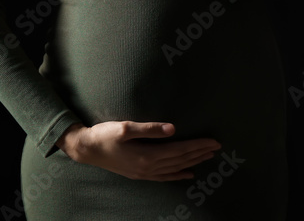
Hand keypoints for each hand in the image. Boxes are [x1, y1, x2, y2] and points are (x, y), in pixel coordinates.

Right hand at [55, 121, 221, 180]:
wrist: (86, 149)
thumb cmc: (105, 135)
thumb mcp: (126, 127)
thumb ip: (150, 128)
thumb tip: (173, 128)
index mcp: (147, 155)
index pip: (180, 150)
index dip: (197, 145)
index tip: (213, 141)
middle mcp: (148, 167)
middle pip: (180, 160)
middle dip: (200, 153)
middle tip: (217, 147)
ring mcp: (144, 173)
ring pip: (175, 168)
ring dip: (192, 162)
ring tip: (207, 157)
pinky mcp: (139, 173)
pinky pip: (164, 176)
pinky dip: (178, 175)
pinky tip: (187, 174)